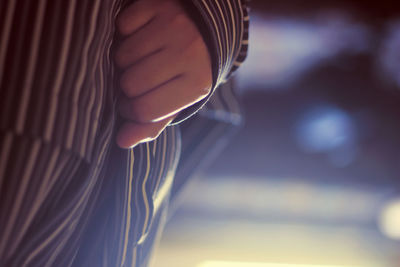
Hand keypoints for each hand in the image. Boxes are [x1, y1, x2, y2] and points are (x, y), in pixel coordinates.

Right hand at [114, 0, 211, 147]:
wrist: (206, 29)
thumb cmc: (187, 71)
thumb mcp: (178, 100)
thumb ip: (152, 123)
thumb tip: (123, 142)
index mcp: (196, 85)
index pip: (145, 110)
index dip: (129, 110)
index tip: (130, 104)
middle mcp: (188, 55)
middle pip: (130, 84)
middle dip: (127, 85)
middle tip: (136, 79)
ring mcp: (174, 27)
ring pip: (122, 55)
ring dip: (124, 59)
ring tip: (140, 58)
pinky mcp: (159, 6)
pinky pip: (122, 26)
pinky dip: (125, 32)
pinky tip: (141, 36)